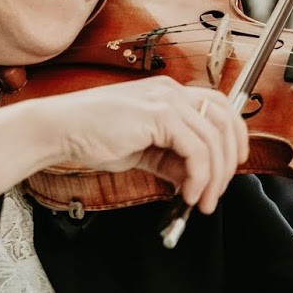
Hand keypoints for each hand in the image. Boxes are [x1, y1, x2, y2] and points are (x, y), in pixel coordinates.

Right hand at [0, 77, 249, 214]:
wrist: (60, 130)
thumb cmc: (92, 136)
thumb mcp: (143, 150)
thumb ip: (172, 159)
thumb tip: (195, 179)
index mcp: (169, 94)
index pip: (219, 108)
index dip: (233, 137)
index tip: (230, 166)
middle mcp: (172, 91)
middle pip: (225, 121)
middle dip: (228, 161)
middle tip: (217, 192)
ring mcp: (167, 100)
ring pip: (214, 139)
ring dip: (213, 177)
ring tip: (201, 201)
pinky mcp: (160, 115)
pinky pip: (196, 150)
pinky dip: (198, 176)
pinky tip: (186, 193)